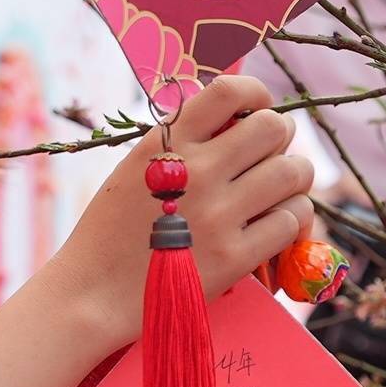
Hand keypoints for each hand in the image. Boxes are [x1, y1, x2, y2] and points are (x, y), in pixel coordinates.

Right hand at [0, 75, 315, 386]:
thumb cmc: (112, 232)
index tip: (260, 108)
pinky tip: (275, 226)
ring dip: (294, 179)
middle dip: (281, 138)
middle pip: (274, 127)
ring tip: (280, 192)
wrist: (91, 295)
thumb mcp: (134, 168)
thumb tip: (239, 119)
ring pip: (293, 173)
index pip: (230, 92)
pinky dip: (291, 220)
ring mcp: (217, 215)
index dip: (257, 94)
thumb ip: (181, 141)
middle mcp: (196, 171)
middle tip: (271, 156)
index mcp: (167, 142)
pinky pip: (290, 220)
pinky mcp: (234, 258)